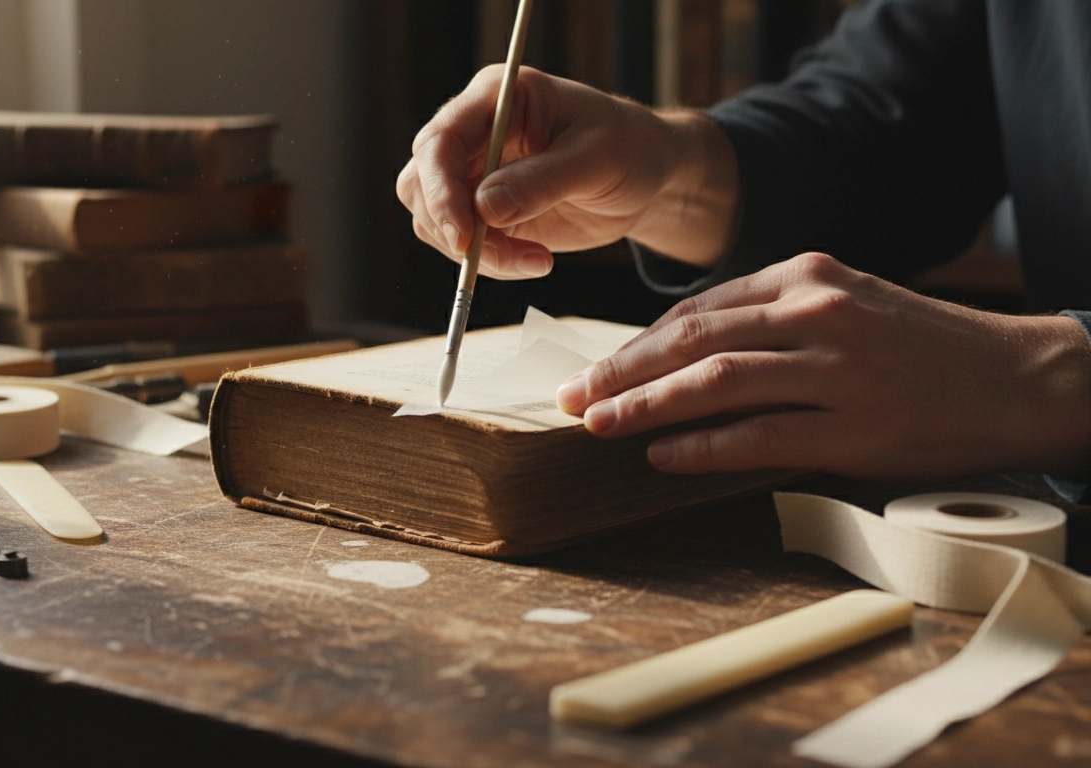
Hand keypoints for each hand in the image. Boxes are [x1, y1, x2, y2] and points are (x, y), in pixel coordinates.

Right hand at [395, 65, 738, 278]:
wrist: (646, 177)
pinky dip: (487, 262)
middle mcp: (473, 132)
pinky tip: (533, 261)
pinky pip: (460, 243)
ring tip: (532, 260)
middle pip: (422, 182)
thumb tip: (485, 208)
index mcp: (496, 98)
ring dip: (474, 252)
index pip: (440, 141)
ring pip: (432, 218)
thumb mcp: (597, 160)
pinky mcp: (481, 211)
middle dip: (452, 227)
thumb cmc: (629, 149)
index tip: (464, 236)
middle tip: (499, 256)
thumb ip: (542, 181)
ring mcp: (473, 172)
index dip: (441, 190)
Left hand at [556, 253, 1090, 480]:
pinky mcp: (856, 428)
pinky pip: (760, 436)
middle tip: (572, 397)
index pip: (699, 307)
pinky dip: (703, 447)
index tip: (596, 367)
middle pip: (693, 339)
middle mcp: (816, 312)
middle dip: (622, 370)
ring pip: (716, 382)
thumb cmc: (919, 345)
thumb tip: (683, 350)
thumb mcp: (845, 300)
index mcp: (806, 276)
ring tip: (598, 424)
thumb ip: (771, 315)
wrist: (1017, 377)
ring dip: (646, 405)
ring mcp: (837, 370)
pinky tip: (663, 456)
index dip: (637, 342)